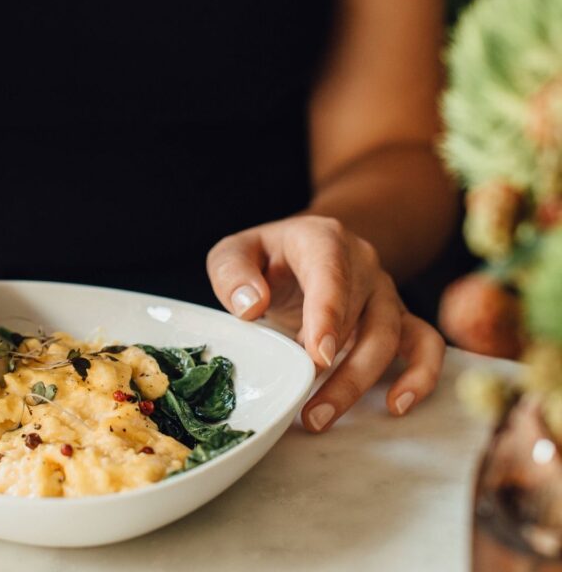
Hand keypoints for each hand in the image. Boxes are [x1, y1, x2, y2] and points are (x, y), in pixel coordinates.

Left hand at [206, 215, 444, 432]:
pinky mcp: (397, 316)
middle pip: (362, 315)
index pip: (331, 273)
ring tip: (322, 417)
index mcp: (322, 240)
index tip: (318, 355)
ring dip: (360, 381)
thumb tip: (251, 306)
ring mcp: (384, 291)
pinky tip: (397, 405)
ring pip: (390, 336)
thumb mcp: (234, 253)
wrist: (303, 249)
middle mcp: (362, 263)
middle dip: (339, 368)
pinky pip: (425, 343)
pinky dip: (421, 373)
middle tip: (308, 411)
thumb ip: (231, 271)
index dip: (328, 314)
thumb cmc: (266, 256)